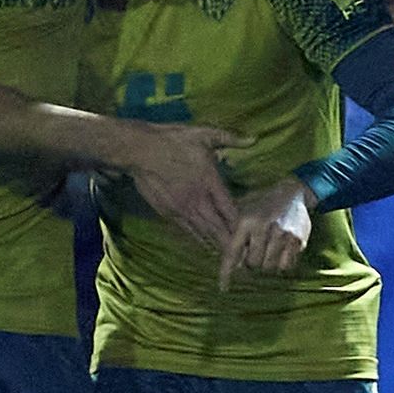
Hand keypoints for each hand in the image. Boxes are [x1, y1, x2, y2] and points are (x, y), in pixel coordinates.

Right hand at [120, 122, 248, 248]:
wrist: (139, 150)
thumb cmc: (171, 140)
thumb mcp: (203, 135)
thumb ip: (229, 138)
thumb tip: (253, 139)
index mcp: (209, 181)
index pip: (230, 210)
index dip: (242, 225)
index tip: (254, 235)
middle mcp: (197, 200)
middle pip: (219, 228)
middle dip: (232, 243)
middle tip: (245, 257)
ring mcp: (181, 209)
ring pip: (203, 233)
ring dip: (216, 245)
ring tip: (229, 257)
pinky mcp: (167, 212)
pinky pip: (187, 230)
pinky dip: (199, 239)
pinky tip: (206, 244)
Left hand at [218, 177, 312, 290]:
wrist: (292, 193)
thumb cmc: (262, 206)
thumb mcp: (242, 213)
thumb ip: (235, 238)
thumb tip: (232, 267)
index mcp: (246, 220)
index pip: (233, 252)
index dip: (226, 272)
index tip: (223, 288)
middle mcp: (264, 227)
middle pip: (252, 264)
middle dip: (251, 262)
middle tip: (254, 252)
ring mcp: (283, 234)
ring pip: (269, 267)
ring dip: (266, 263)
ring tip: (268, 249)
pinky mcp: (298, 240)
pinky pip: (286, 266)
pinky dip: (281, 263)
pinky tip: (280, 251)